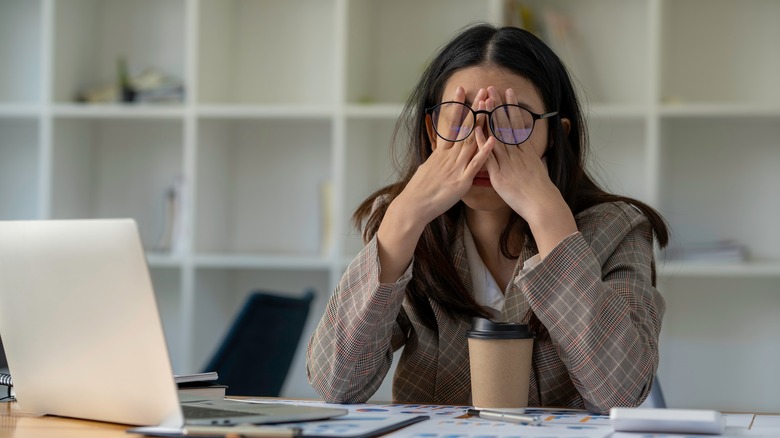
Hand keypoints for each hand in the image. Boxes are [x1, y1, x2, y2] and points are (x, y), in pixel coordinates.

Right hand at [395, 86, 493, 225]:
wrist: (414, 206)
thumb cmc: (420, 190)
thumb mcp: (427, 168)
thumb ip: (437, 159)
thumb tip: (439, 152)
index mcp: (441, 152)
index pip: (450, 124)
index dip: (457, 106)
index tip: (461, 90)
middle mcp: (449, 156)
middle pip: (464, 128)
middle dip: (474, 108)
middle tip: (482, 91)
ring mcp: (456, 167)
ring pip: (471, 141)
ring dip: (482, 123)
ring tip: (490, 106)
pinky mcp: (461, 181)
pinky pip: (475, 164)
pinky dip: (484, 152)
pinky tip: (492, 140)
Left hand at [479, 86, 577, 256]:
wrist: (542, 205)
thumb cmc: (541, 191)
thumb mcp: (539, 169)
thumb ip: (532, 158)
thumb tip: (532, 152)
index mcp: (526, 151)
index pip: (517, 124)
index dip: (511, 107)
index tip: (508, 93)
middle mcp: (517, 153)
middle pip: (506, 125)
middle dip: (498, 106)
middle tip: (491, 88)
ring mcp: (508, 163)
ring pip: (497, 136)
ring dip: (489, 118)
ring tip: (483, 101)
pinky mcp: (499, 175)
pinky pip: (489, 156)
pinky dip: (482, 142)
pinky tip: (475, 130)